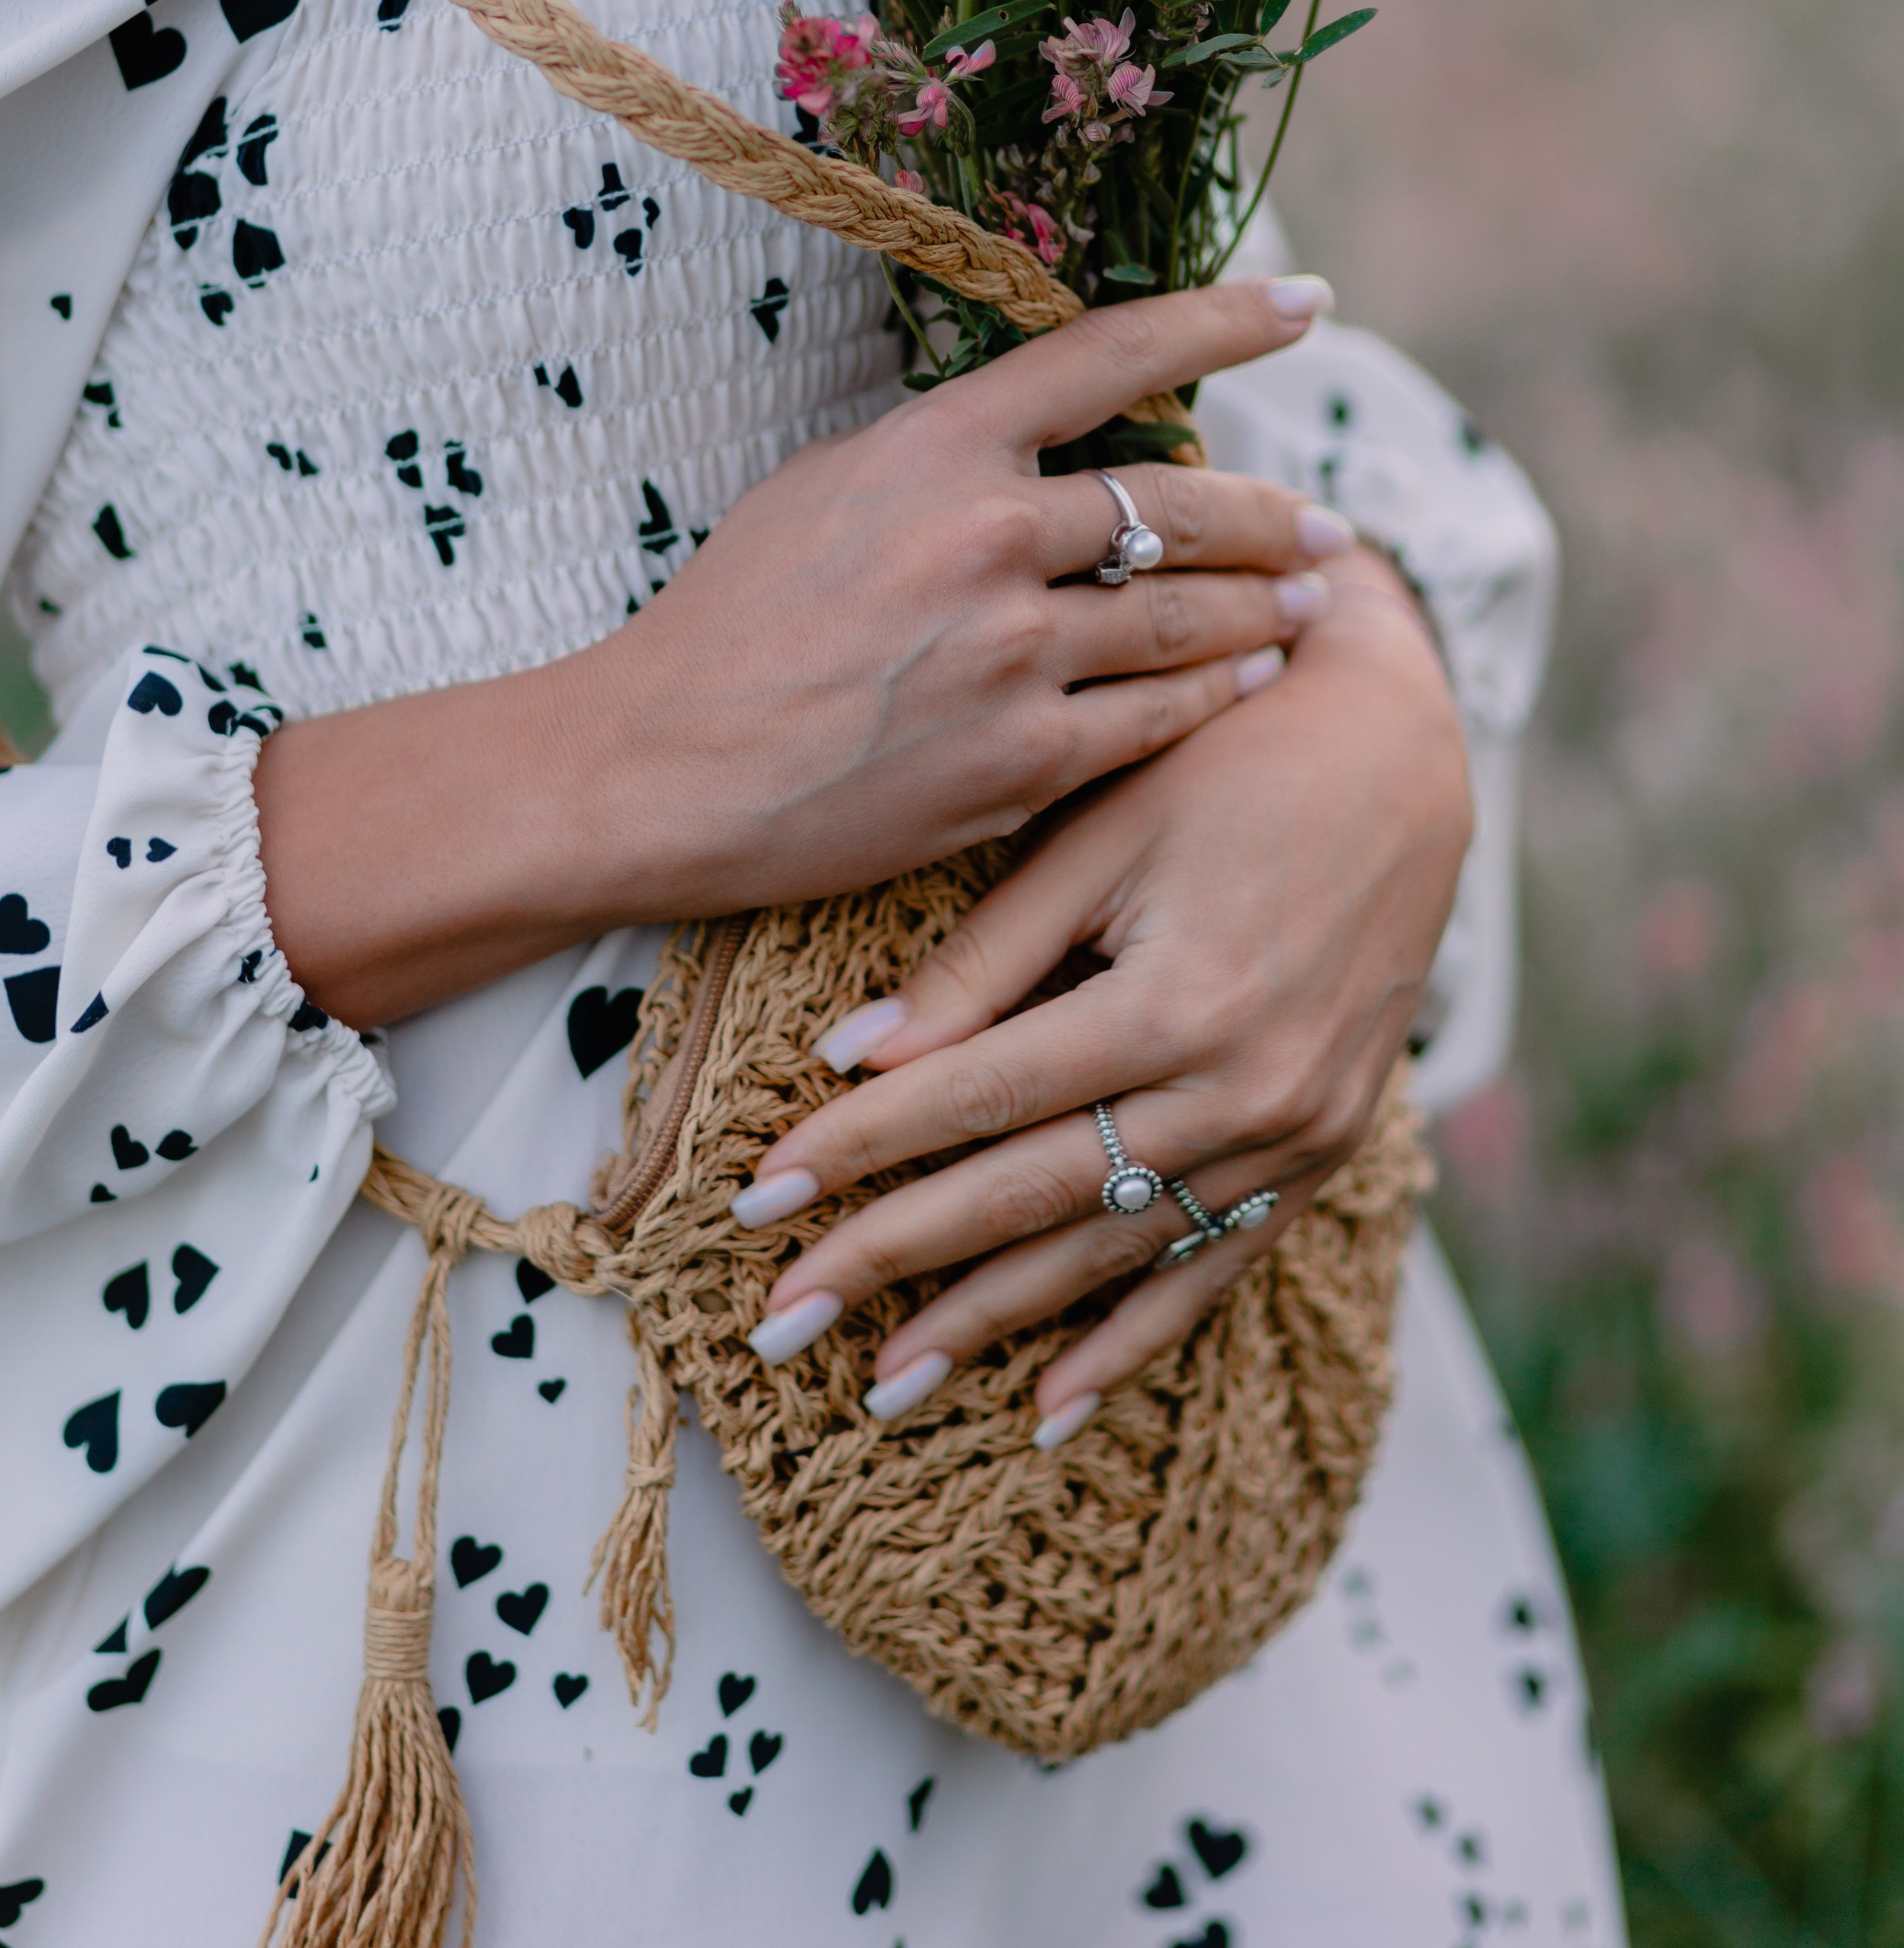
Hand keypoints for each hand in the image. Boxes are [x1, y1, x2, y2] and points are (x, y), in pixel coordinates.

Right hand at [258, 274, 1345, 1023]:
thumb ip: (944, 452)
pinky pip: (1156, 720)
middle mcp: (989, 538)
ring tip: (1311, 597)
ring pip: (1186, 618)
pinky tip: (1255, 680)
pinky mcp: (1020, 763)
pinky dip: (1218, 695)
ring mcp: (1011, 656)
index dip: (1225, 322)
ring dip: (1264, 605)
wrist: (664, 766)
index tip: (1305, 305)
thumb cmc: (733, 619)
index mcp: (938, 447)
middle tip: (1327, 522)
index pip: (1112, 356)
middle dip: (1275, 515)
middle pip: (1184, 506)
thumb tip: (1046, 424)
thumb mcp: (826, 485)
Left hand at [733, 549, 1472, 1439]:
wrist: (1404, 753)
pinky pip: (1212, 1270)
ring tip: (882, 1381)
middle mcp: (1240, 1090)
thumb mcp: (1096, 832)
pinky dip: (1129, 1342)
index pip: (977, 1101)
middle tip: (780, 1322)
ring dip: (990, 1323)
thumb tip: (850, 1056)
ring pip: (1110, 1253)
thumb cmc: (1230, 760)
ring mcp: (1291, 1136)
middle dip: (892, 1261)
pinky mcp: (1320, 1152)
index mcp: (1175, 1001)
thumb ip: (982, 957)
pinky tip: (1048, 1406)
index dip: (857, 1150)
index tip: (754, 1198)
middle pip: (1028, 1197)